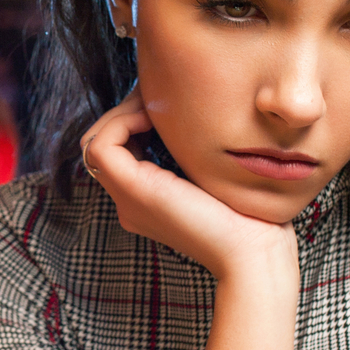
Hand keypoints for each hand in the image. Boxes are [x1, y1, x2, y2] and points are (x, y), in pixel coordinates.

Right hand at [81, 90, 298, 286]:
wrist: (253, 251)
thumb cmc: (249, 215)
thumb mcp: (215, 174)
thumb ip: (195, 152)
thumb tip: (187, 111)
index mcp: (147, 199)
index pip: (118, 150)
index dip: (135, 119)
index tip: (168, 106)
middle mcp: (129, 200)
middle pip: (103, 143)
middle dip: (127, 111)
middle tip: (162, 99)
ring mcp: (127, 198)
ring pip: (95, 143)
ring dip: (123, 113)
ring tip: (159, 107)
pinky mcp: (133, 191)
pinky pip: (100, 146)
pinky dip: (122, 122)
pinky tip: (155, 118)